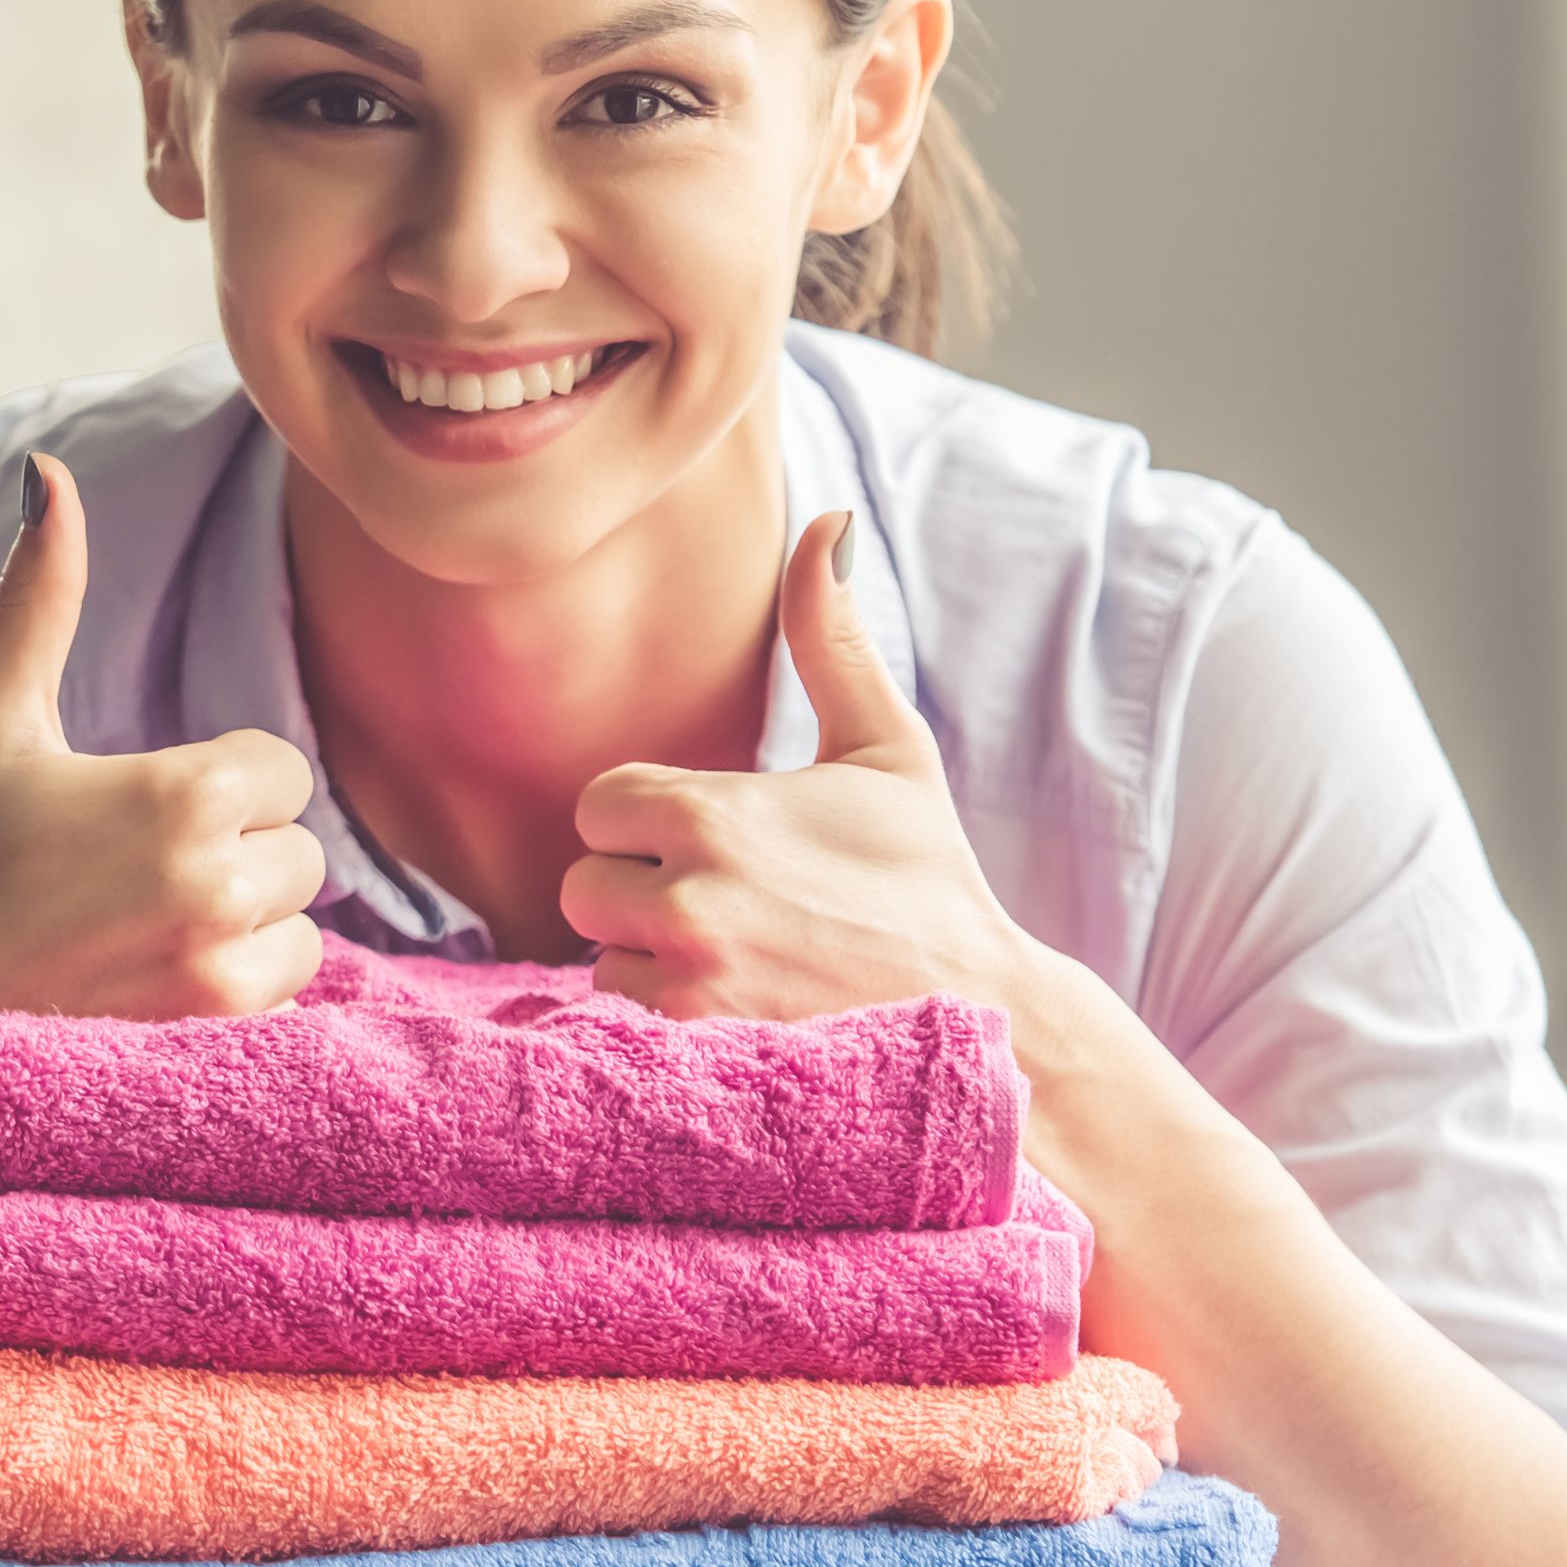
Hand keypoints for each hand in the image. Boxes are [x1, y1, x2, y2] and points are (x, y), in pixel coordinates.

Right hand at [0, 455, 327, 1034]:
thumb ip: (39, 598)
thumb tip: (45, 472)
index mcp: (183, 792)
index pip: (278, 768)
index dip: (219, 786)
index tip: (144, 813)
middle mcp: (217, 880)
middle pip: (299, 846)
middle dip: (236, 853)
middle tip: (142, 876)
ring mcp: (223, 970)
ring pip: (302, 922)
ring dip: (250, 923)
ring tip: (157, 930)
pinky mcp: (221, 1036)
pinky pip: (292, 991)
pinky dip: (247, 986)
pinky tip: (167, 980)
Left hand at [558, 511, 1044, 1022]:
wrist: (983, 1009)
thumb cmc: (929, 875)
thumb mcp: (888, 747)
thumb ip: (832, 638)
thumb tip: (827, 521)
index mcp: (714, 812)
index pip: (601, 800)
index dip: (645, 817)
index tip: (703, 834)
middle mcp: (686, 895)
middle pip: (582, 881)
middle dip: (634, 886)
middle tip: (714, 894)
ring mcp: (686, 978)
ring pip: (599, 952)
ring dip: (644, 952)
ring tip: (728, 947)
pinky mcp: (694, 1045)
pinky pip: (625, 1016)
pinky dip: (661, 1011)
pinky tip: (730, 996)